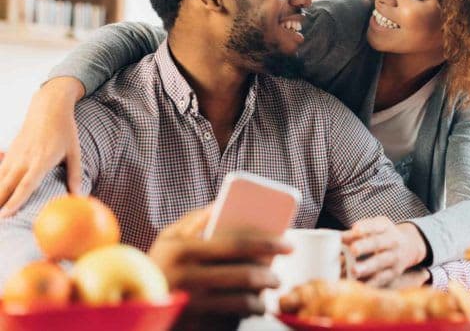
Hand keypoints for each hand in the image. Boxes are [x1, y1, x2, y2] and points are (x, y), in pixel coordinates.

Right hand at [0, 77, 84, 216]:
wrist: (48, 107)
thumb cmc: (64, 130)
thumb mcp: (74, 151)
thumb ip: (75, 174)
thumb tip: (78, 196)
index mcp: (41, 161)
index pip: (26, 185)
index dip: (15, 201)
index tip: (6, 216)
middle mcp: (24, 160)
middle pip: (6, 186)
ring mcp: (14, 155)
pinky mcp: (9, 152)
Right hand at [149, 207, 291, 318]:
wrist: (128, 307)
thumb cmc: (157, 266)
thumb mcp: (168, 239)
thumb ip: (196, 219)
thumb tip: (223, 202)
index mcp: (184, 250)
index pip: (238, 244)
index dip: (269, 243)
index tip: (289, 244)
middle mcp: (188, 278)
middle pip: (245, 275)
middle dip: (270, 274)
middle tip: (278, 273)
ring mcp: (191, 306)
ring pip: (243, 302)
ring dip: (263, 297)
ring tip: (268, 290)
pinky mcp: (194, 326)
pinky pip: (232, 321)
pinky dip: (247, 313)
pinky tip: (253, 306)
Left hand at [342, 216, 426, 286]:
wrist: (408, 247)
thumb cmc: (383, 235)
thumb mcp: (374, 227)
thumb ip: (357, 232)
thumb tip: (339, 238)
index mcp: (385, 227)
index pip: (375, 225)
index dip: (366, 227)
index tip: (355, 229)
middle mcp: (392, 241)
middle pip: (378, 243)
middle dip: (365, 246)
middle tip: (353, 249)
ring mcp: (394, 258)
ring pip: (381, 262)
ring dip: (367, 267)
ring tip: (354, 271)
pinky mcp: (393, 273)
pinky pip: (381, 279)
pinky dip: (370, 283)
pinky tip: (359, 285)